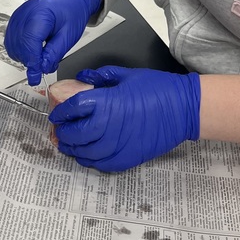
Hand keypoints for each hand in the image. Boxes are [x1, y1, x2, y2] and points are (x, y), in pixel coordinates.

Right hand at [4, 0, 102, 84]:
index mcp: (41, 13)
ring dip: (24, 56)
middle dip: (30, 60)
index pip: (30, 41)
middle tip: (44, 65)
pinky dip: (19, 50)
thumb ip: (54, 53)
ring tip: (40, 55)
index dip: (32, 61)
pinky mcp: (15, 20)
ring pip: (12, 45)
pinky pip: (11, 41)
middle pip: (19, 45)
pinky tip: (32, 50)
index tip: (36, 76)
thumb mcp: (69, 35)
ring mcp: (18, 16)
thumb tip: (42, 68)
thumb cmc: (71, 12)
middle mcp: (25, 13)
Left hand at [51, 66, 200, 171]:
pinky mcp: (127, 159)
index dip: (61, 111)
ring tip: (67, 144)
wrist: (183, 109)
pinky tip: (85, 155)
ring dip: (72, 149)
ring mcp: (117, 145)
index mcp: (106, 102)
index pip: (73, 108)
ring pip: (84, 153)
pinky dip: (88, 161)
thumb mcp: (127, 75)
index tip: (56, 113)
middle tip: (59, 129)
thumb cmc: (157, 88)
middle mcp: (107, 126)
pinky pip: (100, 164)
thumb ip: (101, 77)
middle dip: (63, 132)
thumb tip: (83, 77)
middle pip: (74, 134)